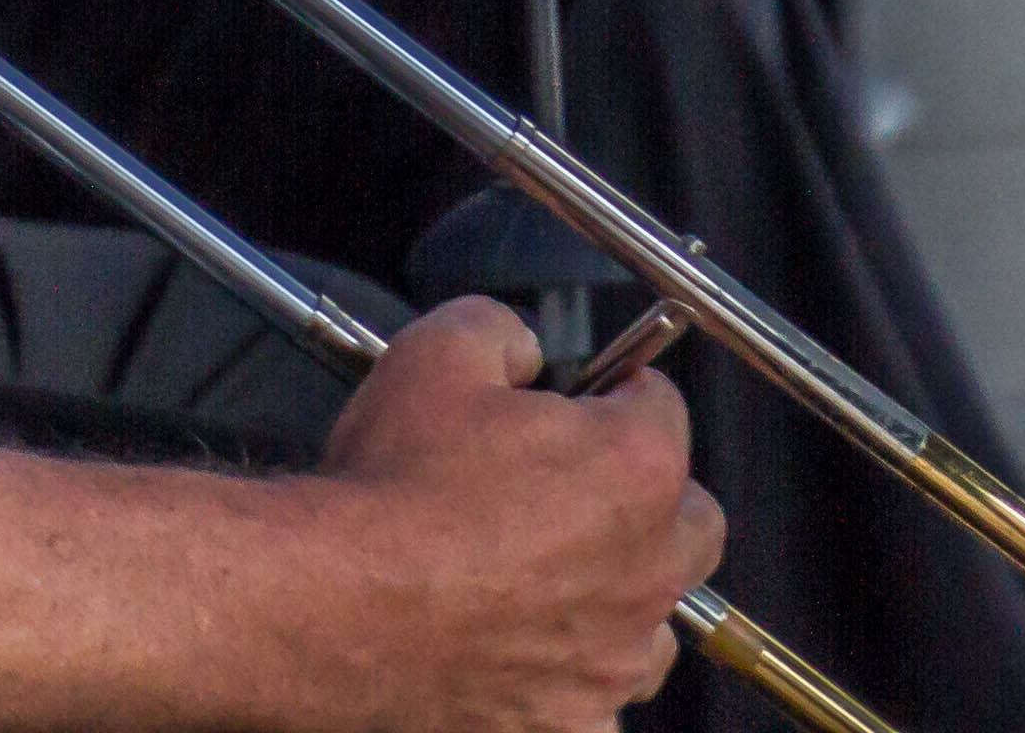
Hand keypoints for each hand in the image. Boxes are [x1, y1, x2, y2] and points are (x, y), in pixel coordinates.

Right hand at [277, 299, 718, 729]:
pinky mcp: (574, 724)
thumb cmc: (388, 491)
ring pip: (655, 625)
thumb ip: (501, 331)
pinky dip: (573, 682)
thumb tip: (522, 348)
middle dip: (648, 501)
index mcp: (633, 466)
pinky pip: (601, 706)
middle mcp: (647, 567)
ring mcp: (614, 657)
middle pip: (690, 524)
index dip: (617, 394)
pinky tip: (522, 657)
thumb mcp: (435, 351)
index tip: (590, 400)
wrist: (333, 609)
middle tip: (576, 490)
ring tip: (546, 582)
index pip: (662, 408)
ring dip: (619, 599)